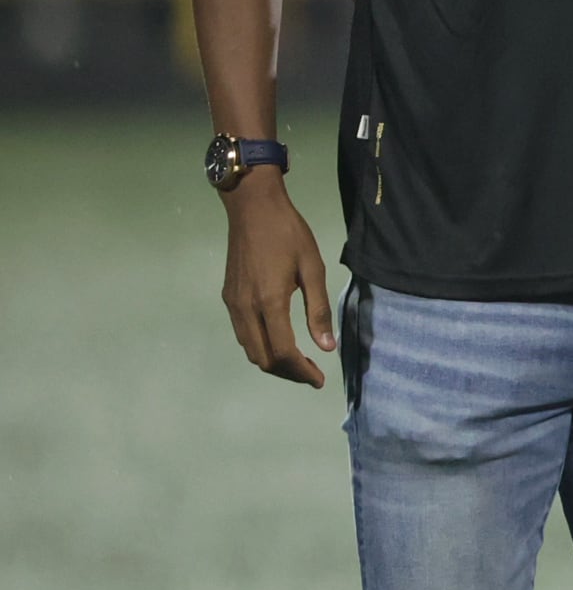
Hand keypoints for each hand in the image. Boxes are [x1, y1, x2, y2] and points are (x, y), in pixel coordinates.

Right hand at [220, 172, 334, 387]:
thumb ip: (319, 310)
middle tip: (312, 375)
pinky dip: (261, 346)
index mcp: (269, 302)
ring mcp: (233, 304)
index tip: (319, 381)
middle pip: (263, 358)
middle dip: (288, 373)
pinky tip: (280, 341)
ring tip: (299, 362)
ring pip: (249, 349)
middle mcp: (245, 308)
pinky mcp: (228, 297)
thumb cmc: (289, 234)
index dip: (302, 372)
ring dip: (273, 362)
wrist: (252, 209)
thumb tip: (327, 347)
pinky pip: (243, 334)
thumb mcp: (313, 269)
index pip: (283, 353)